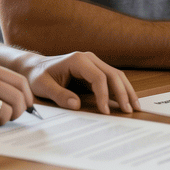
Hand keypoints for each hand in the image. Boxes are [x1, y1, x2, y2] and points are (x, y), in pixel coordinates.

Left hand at [19, 51, 138, 114]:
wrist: (35, 67)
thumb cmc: (38, 76)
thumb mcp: (43, 86)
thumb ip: (59, 95)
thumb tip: (77, 105)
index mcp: (77, 60)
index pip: (98, 77)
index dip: (104, 95)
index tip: (106, 111)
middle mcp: (89, 58)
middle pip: (113, 74)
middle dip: (122, 93)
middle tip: (129, 110)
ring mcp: (93, 63)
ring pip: (116, 75)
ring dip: (126, 90)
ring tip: (135, 106)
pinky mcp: (95, 70)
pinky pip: (111, 79)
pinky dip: (121, 90)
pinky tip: (127, 101)